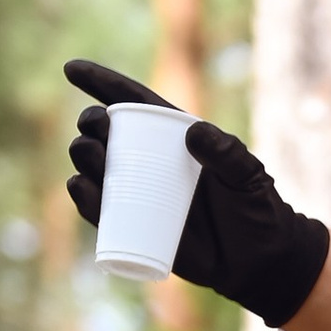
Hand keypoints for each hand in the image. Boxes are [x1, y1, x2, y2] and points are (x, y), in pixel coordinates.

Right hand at [63, 60, 330, 327]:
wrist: (259, 261)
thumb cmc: (255, 210)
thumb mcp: (249, 177)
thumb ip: (229, 153)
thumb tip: (193, 133)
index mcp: (172, 137)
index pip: (131, 103)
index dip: (100, 82)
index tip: (71, 69)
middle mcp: (148, 161)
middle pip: (106, 134)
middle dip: (91, 124)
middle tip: (94, 127)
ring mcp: (138, 194)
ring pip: (95, 169)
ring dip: (83, 157)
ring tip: (88, 155)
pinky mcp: (133, 227)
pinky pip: (99, 210)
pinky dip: (84, 199)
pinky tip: (79, 187)